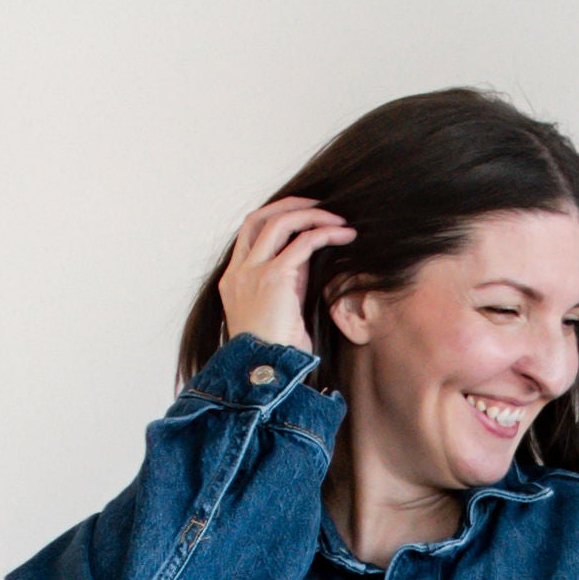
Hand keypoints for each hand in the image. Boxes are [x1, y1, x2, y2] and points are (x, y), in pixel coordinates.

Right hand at [218, 197, 356, 353]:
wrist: (263, 374)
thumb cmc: (272, 354)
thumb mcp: (277, 312)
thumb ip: (285, 283)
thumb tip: (306, 261)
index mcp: (233, 280)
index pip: (249, 234)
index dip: (274, 219)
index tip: (300, 217)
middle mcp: (238, 271)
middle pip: (258, 218)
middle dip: (289, 205)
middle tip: (318, 205)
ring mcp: (252, 272)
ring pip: (279, 222)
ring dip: (311, 215)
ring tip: (338, 219)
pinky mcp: (274, 277)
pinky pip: (302, 242)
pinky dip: (325, 233)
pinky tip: (345, 235)